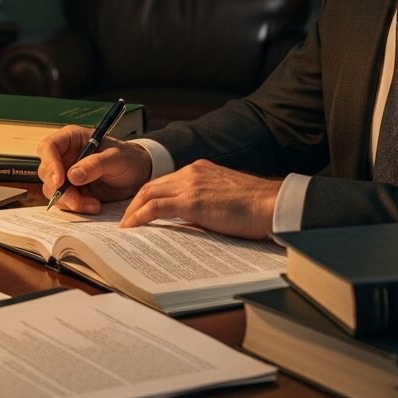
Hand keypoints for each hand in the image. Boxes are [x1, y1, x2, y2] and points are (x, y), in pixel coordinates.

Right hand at [37, 124, 152, 213]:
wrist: (137, 176)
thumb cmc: (128, 158)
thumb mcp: (117, 157)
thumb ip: (96, 164)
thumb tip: (73, 175)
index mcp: (72, 139)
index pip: (49, 147)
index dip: (50, 163)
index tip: (60, 180)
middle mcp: (64, 156)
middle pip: (46, 172)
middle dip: (60, 189)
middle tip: (77, 200)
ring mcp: (66, 175)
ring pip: (52, 190)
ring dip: (69, 201)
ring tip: (93, 204)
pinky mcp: (71, 191)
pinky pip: (64, 202)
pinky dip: (76, 207)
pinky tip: (94, 206)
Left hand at [120, 160, 280, 239]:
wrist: (271, 204)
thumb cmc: (256, 207)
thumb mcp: (225, 199)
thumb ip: (205, 204)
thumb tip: (190, 222)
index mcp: (201, 169)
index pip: (166, 182)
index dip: (149, 196)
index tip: (140, 210)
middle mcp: (192, 172)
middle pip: (152, 185)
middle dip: (135, 202)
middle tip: (126, 220)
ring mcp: (190, 184)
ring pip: (148, 193)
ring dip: (133, 210)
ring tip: (126, 227)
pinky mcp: (191, 201)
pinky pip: (155, 207)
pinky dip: (139, 216)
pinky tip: (132, 227)